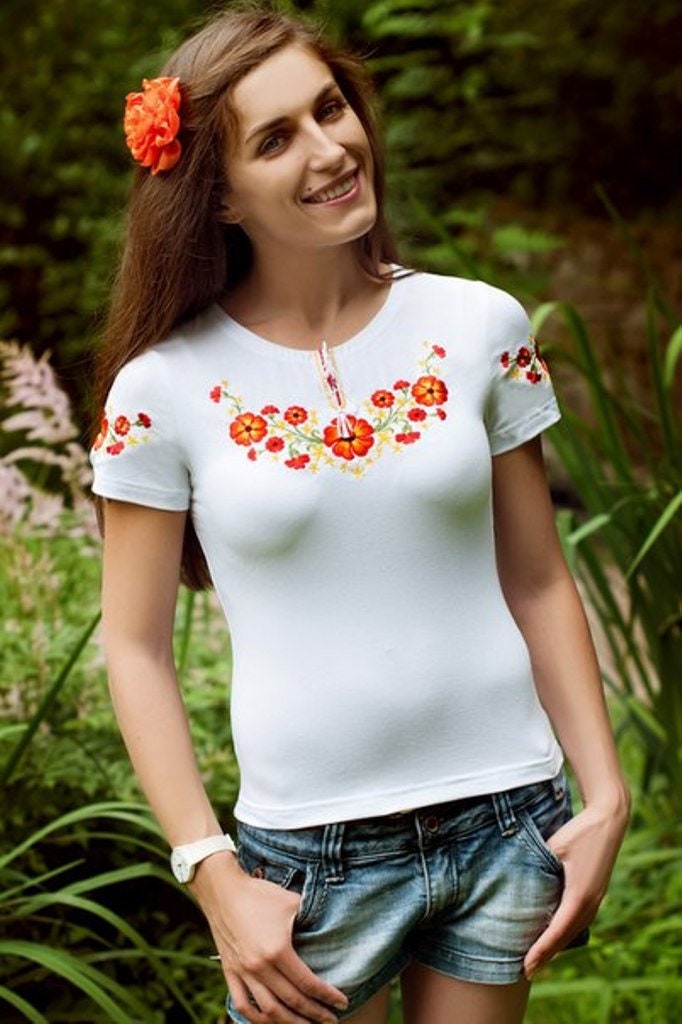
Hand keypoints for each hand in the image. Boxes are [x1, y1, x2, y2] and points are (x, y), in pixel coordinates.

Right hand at [190, 853, 347, 1022]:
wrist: (223, 891)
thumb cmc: (260, 894)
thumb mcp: (292, 903)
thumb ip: (311, 919)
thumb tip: (330, 927)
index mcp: (278, 951)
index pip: (307, 983)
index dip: (327, 995)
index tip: (342, 1002)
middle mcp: (259, 967)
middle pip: (292, 1001)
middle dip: (315, 1014)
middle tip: (331, 1019)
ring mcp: (242, 972)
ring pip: (268, 1011)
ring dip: (289, 1022)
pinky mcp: (230, 972)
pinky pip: (242, 1004)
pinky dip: (256, 1018)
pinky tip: (270, 1021)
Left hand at [524, 796, 628, 978]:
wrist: (608, 819)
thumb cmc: (579, 831)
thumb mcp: (554, 846)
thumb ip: (537, 864)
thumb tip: (517, 880)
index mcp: (579, 894)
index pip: (556, 931)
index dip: (540, 950)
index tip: (526, 965)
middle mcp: (590, 902)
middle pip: (565, 937)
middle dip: (546, 955)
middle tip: (526, 971)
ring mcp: (596, 899)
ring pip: (574, 930)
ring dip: (557, 946)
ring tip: (538, 959)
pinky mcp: (597, 893)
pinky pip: (580, 920)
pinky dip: (566, 933)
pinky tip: (556, 935)